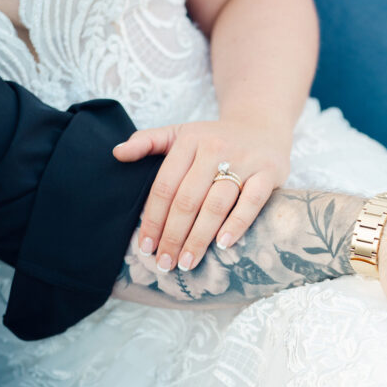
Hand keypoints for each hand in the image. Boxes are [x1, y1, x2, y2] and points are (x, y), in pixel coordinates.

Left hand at [113, 120, 291, 271]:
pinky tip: (223, 244)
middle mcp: (215, 148)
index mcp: (189, 140)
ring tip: (186, 262)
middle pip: (187, 200)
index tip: (145, 247)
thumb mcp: (181, 133)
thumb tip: (117, 154)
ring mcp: (244, 160)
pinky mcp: (268, 173)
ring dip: (199, 238)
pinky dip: (237, 224)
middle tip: (164, 263)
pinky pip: (251, 202)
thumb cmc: (215, 137)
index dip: (153, 219)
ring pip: (216, 205)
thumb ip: (148, 141)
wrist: (262, 124)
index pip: (165, 186)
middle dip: (173, 236)